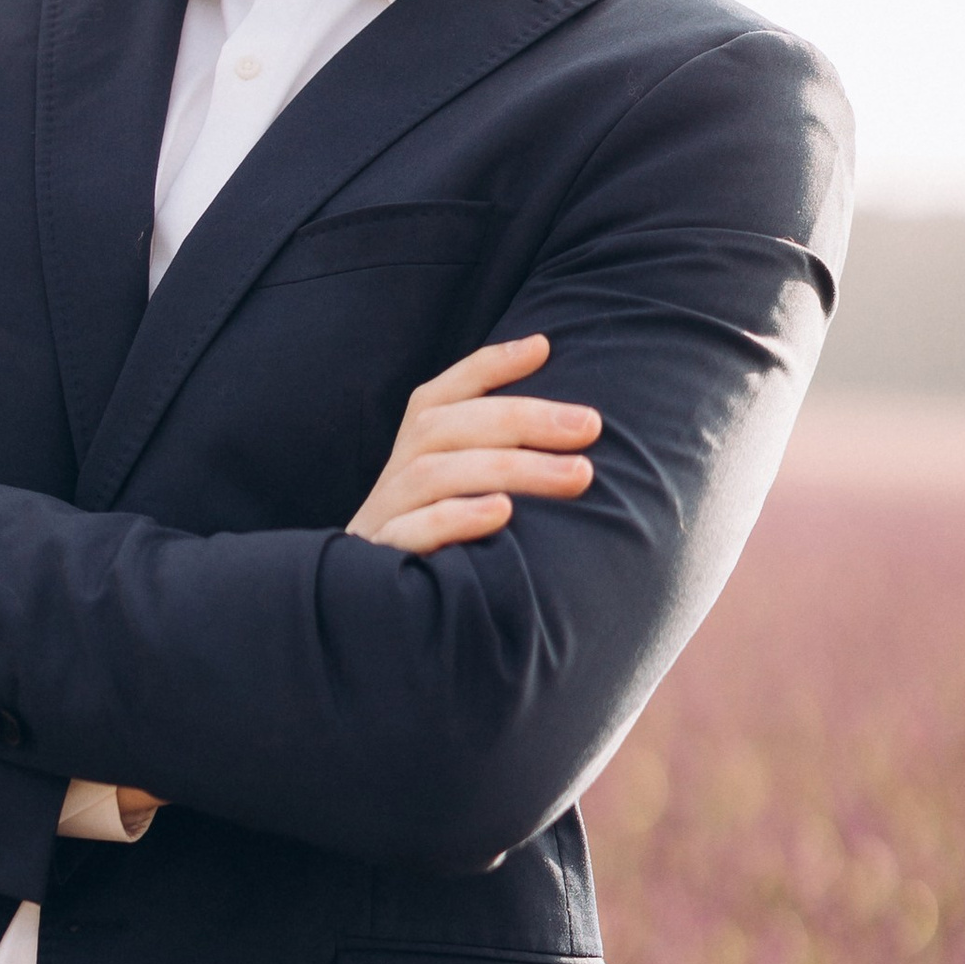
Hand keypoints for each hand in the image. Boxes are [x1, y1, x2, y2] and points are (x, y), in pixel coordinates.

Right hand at [347, 332, 598, 555]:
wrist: (374, 616)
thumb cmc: (441, 541)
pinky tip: (502, 514)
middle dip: (523, 419)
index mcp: (413, 449)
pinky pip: (412, 531)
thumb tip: (548, 367)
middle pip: (446, 426)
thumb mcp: (462, 489)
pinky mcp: (383, 558)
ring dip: (510, 468)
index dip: (488, 366)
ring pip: (436, 473)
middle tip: (590, 426)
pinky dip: (457, 518)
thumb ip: (496, 446)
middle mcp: (396, 472)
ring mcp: (385, 514)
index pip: (441, 394)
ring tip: (576, 475)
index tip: (543, 347)